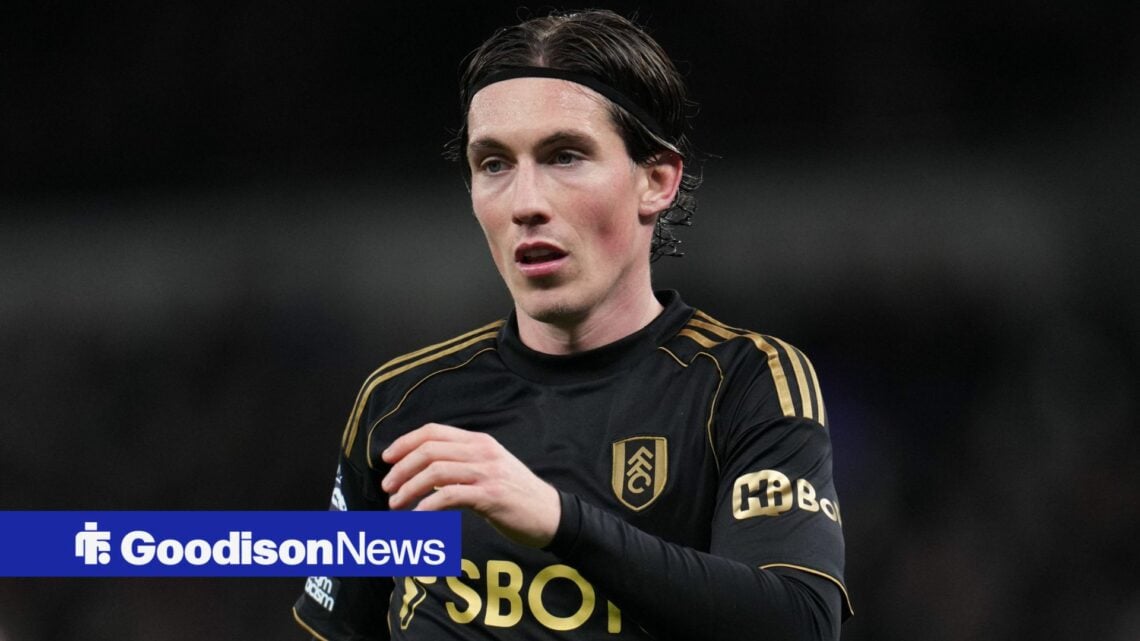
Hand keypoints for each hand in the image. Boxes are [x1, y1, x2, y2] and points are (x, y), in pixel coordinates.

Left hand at [379, 423, 560, 547]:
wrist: (550, 514)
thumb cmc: (515, 495)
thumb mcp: (489, 468)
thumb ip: (461, 463)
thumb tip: (423, 471)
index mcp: (479, 441)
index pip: (433, 431)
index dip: (405, 442)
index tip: (386, 458)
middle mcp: (482, 451)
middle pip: (429, 450)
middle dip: (401, 468)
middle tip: (387, 487)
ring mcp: (487, 472)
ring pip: (435, 471)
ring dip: (409, 488)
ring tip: (396, 504)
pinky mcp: (490, 496)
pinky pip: (450, 495)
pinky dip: (427, 505)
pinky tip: (418, 516)